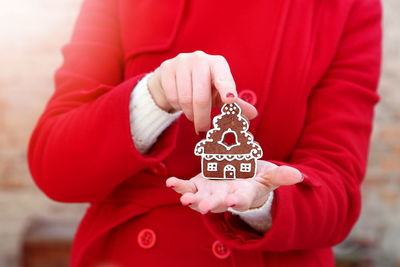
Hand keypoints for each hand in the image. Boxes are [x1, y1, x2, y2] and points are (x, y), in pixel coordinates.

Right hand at [147, 51, 257, 132]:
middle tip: (202, 128)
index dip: (227, 89)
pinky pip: (172, 96)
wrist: (174, 78)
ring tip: (192, 114)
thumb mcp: (219, 95)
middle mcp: (200, 59)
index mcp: (218, 64)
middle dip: (202, 117)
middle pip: (201, 97)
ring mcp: (182, 62)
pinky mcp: (167, 68)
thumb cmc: (202, 87)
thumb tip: (253, 114)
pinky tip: (181, 104)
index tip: (230, 99)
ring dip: (189, 113)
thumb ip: (235, 104)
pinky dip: (177, 107)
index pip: (223, 78)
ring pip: (185, 99)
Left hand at [166, 160, 302, 213]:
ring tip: (185, 199)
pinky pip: (187, 188)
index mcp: (243, 195)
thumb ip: (280, 176)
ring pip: (199, 199)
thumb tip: (299, 176)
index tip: (234, 201)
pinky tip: (171, 183)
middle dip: (212, 204)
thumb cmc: (255, 179)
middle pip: (218, 203)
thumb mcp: (269, 176)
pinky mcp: (198, 185)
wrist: (239, 179)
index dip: (238, 201)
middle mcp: (225, 198)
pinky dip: (179, 186)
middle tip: (205, 206)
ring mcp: (210, 193)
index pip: (242, 200)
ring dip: (192, 200)